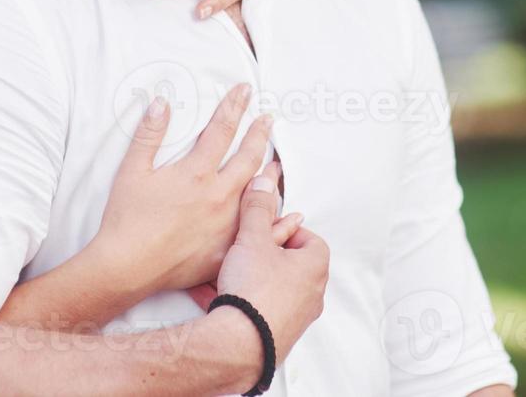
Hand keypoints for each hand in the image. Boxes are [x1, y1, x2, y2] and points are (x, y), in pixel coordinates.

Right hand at [89, 83, 278, 294]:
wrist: (127, 267)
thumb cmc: (127, 219)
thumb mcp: (132, 170)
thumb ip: (149, 134)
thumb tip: (161, 103)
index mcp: (195, 173)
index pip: (221, 130)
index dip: (234, 106)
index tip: (245, 91)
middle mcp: (217, 196)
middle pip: (247, 158)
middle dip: (259, 135)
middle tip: (267, 120)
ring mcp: (225, 225)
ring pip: (258, 193)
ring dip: (269, 173)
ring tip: (276, 162)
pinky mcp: (225, 250)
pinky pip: (260, 234)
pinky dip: (278, 222)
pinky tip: (291, 216)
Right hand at [211, 168, 329, 367]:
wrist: (239, 346)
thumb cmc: (254, 289)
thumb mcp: (252, 237)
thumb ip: (258, 207)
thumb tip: (266, 179)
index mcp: (314, 267)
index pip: (309, 238)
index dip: (285, 229)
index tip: (263, 227)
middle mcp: (311, 295)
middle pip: (288, 264)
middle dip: (262, 254)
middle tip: (241, 247)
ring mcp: (295, 318)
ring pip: (270, 288)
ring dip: (248, 277)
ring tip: (221, 271)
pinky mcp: (276, 336)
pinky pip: (257, 310)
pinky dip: (239, 300)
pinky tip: (211, 294)